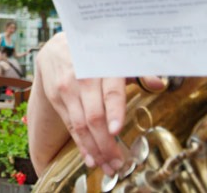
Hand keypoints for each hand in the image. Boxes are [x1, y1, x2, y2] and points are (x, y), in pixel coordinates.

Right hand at [30, 33, 164, 175]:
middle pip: (94, 115)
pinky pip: (70, 124)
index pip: (109, 91)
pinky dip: (80, 143)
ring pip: (80, 124)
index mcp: (101, 65)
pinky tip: (90, 157)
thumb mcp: (114, 55)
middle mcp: (81, 77)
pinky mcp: (56, 98)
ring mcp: (66, 88)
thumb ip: (138, 70)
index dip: (113, 111)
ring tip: (107, 165)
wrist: (55, 47)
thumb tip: (158, 84)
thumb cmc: (93, 54)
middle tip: (118, 162)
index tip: (118, 130)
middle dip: (106, 142)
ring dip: (94, 148)